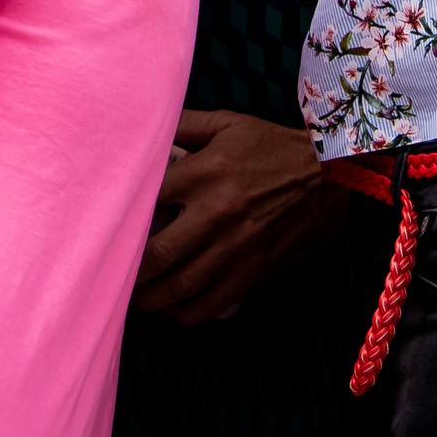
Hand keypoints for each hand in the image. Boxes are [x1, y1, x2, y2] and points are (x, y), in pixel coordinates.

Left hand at [134, 109, 347, 324]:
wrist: (330, 173)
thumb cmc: (272, 145)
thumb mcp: (226, 124)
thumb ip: (184, 126)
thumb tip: (147, 129)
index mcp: (202, 173)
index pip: (146, 202)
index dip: (121, 218)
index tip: (107, 227)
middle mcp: (215, 213)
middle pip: (158, 254)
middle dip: (130, 270)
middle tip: (113, 273)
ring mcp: (237, 246)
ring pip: (182, 285)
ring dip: (152, 297)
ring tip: (137, 296)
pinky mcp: (255, 268)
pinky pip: (214, 302)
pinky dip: (188, 312)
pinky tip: (174, 308)